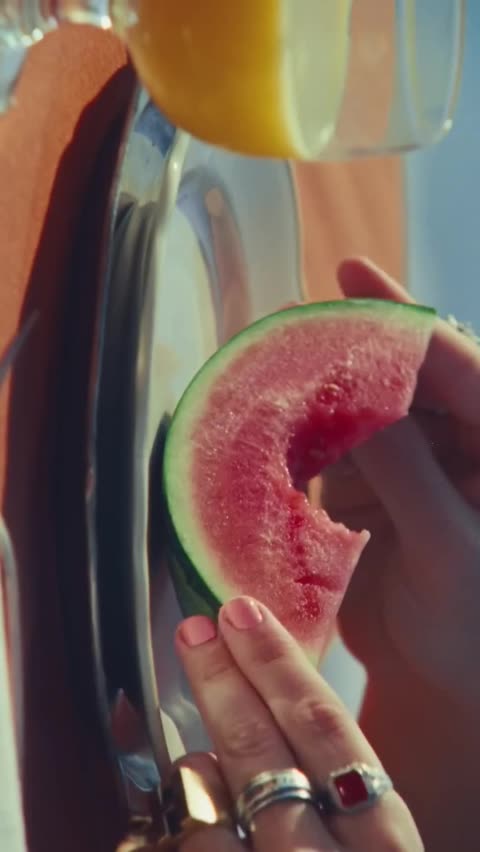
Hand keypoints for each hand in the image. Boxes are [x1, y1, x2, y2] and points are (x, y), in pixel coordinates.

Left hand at [172, 597, 422, 850]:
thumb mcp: (373, 838)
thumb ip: (336, 781)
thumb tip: (275, 704)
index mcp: (378, 835)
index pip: (324, 726)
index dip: (277, 662)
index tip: (243, 613)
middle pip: (258, 749)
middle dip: (221, 679)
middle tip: (195, 630)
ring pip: (207, 806)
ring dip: (197, 770)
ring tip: (199, 765)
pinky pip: (183, 841)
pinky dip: (181, 821)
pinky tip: (191, 821)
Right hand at [320, 258, 479, 704]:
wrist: (444, 689)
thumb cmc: (472, 631)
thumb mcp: (447, 549)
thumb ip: (407, 470)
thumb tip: (357, 393)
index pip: (455, 362)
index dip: (401, 316)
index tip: (350, 270)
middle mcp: (463, 443)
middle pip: (403, 376)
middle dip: (351, 362)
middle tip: (296, 343)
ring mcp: (419, 464)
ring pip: (364, 410)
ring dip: (325, 409)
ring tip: (287, 406)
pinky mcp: (381, 487)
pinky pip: (341, 451)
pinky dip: (313, 450)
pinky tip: (293, 456)